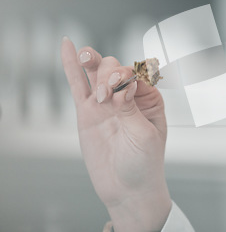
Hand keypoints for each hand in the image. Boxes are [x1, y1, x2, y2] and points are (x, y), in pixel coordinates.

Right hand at [60, 37, 171, 231]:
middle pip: (116, 68)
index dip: (127, 75)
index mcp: (149, 98)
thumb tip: (124, 85)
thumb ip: (131, 109)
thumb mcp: (144, 136)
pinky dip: (71, 65)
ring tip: (86, 57)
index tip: (122, 93)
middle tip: (107, 97)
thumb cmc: (144, 163)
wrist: (127, 189)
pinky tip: (68, 46)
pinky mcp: (87, 112)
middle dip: (110, 74)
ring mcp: (106, 102)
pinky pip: (78, 84)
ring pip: (97, 71)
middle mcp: (128, 95)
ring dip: (92, 60)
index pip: (136, 73)